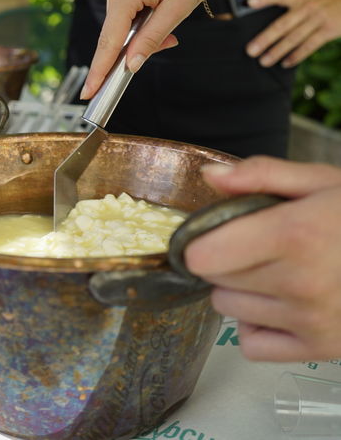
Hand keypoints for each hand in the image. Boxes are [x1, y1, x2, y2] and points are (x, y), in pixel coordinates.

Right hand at [80, 0, 224, 98]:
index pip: (108, 41)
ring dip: (142, 29)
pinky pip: (124, 6)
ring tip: (171, 18)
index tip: (88, 94)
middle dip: (136, 45)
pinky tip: (161, 8)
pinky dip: (140, 15)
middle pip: (115, 31)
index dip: (99, 71)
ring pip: (121, 20)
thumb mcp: (179, 7)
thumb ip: (152, 38)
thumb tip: (131, 65)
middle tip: (170, 41)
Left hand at [185, 156, 340, 360]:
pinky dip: (258, 328)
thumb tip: (210, 177)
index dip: (202, 241)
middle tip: (261, 248)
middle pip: (215, 279)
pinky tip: (282, 305)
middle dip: (227, 261)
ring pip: (228, 310)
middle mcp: (302, 283)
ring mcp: (312, 321)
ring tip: (277, 273)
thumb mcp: (322, 181)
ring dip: (241, 293)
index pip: (203, 256)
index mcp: (296, 234)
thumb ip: (261, 175)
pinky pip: (253, 346)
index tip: (215, 232)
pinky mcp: (321, 349)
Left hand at [246, 0, 340, 67]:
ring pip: (294, 37)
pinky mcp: (330, 29)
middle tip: (250, 51)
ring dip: (277, 51)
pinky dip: (296, 55)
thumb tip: (267, 29)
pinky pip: (310, 45)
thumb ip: (291, 7)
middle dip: (265, 38)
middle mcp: (308, 6)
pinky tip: (285, 63)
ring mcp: (319, 18)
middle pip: (282, 24)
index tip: (249, 2)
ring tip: (264, 61)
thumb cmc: (325, 4)